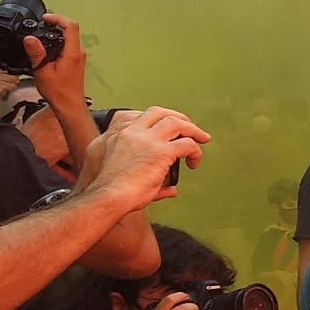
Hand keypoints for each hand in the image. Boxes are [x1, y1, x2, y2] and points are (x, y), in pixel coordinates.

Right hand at [24, 13, 87, 108]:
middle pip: (71, 29)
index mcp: (72, 53)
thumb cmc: (59, 92)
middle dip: (56, 22)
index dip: (57, 18)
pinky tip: (48, 45)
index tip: (46, 18)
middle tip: (43, 22)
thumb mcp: (42, 71)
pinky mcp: (76, 61)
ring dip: (57, 31)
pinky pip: (69, 45)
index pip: (70, 26)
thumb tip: (30, 39)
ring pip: (70, 37)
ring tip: (43, 30)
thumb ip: (36, 53)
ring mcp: (78, 57)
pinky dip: (59, 40)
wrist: (68, 104)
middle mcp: (78, 53)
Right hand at [81, 106, 208, 206]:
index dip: (155, 119)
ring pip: (176, 122)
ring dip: (192, 129)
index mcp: (116, 135)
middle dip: (177, 117)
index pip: (137, 115)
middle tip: (189, 128)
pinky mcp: (161, 152)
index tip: (165, 129)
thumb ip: (143, 175)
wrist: (107, 198)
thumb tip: (171, 189)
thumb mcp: (120, 174)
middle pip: (158, 112)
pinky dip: (195, 151)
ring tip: (201, 138)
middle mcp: (131, 133)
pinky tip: (194, 162)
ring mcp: (146, 140)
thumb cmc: (111, 192)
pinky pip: (187, 144)